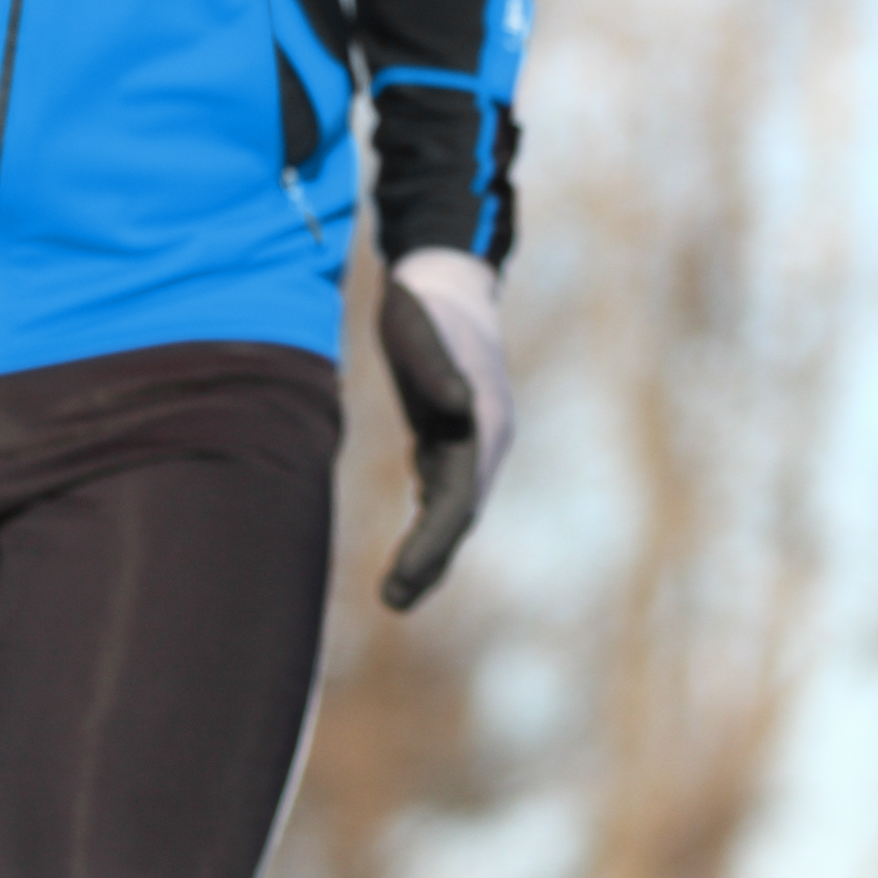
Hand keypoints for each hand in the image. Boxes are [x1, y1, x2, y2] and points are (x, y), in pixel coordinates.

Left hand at [379, 248, 511, 613]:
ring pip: (456, 508)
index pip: (460, 500)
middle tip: (392, 600)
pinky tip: (411, 552)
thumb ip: (435, 368)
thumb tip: (459, 408)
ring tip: (397, 593)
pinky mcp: (453, 433)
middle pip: (461, 514)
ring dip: (432, 551)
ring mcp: (473, 437)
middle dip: (430, 561)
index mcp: (482, 421)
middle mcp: (485, 437)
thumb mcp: (417, 328)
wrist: (445, 276)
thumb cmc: (424, 302)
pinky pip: (445, 491)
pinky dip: (430, 524)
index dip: (432, 544)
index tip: (401, 578)